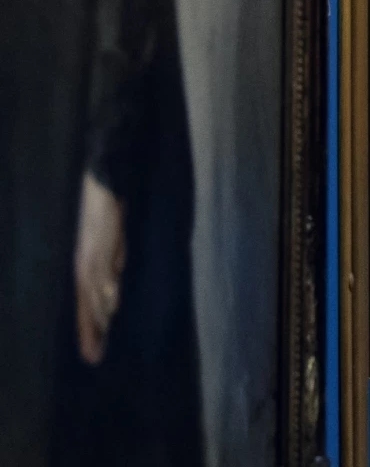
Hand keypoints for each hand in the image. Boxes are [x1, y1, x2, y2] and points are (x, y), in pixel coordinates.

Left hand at [73, 172, 125, 364]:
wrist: (102, 181)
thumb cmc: (105, 208)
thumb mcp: (111, 241)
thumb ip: (113, 259)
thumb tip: (116, 280)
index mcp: (83, 264)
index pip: (82, 302)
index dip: (87, 326)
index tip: (92, 351)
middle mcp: (82, 263)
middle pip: (83, 304)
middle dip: (88, 331)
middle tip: (93, 357)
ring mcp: (90, 256)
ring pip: (90, 294)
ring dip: (95, 318)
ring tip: (100, 341)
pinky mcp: (99, 245)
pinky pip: (101, 273)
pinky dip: (104, 291)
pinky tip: (110, 307)